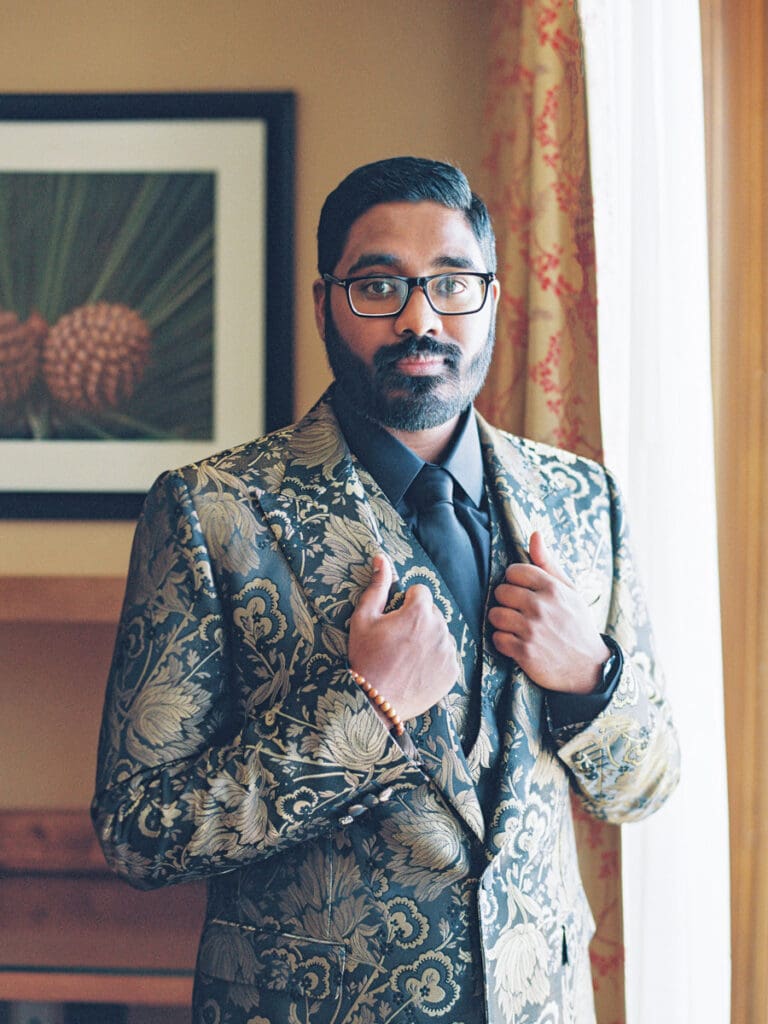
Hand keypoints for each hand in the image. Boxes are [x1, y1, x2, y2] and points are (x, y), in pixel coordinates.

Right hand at [348, 554, 459, 721]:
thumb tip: (381, 558)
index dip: (405, 604)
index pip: (421, 592)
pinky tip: (417, 669)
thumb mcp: (364, 618)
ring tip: (407, 657)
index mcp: (419, 612)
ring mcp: (448, 651)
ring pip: (441, 634)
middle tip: (399, 641)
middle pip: (432, 613)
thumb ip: (377, 586)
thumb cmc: (365, 657)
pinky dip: (436, 659)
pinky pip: (447, 655)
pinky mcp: (453, 671)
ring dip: (428, 639)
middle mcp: (439, 628)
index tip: (394, 620)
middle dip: (418, 621)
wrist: (374, 701)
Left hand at [487, 531, 608, 693]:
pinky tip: (515, 643)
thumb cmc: (576, 624)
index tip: (522, 592)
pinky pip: (497, 639)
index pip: (514, 571)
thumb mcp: (569, 591)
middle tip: (518, 611)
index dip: (514, 581)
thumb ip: (548, 563)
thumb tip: (534, 534)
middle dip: (506, 601)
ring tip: (515, 627)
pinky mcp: (525, 652)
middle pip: (500, 592)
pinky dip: (503, 642)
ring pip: (494, 615)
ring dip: (501, 622)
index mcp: (552, 588)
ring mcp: (532, 630)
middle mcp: (541, 606)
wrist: (588, 668)